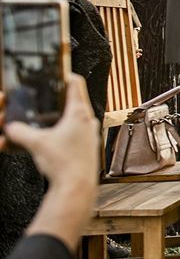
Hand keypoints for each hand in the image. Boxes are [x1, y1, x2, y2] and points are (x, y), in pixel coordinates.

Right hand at [4, 73, 98, 191]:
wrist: (77, 186)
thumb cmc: (63, 163)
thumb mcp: (36, 143)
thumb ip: (19, 132)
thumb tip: (9, 127)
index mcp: (79, 113)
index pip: (75, 84)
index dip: (65, 74)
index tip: (57, 71)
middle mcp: (88, 120)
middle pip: (76, 99)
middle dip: (61, 96)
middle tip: (49, 94)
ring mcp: (91, 133)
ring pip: (77, 116)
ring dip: (64, 114)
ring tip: (49, 115)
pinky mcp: (89, 146)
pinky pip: (77, 131)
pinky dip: (67, 128)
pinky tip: (56, 136)